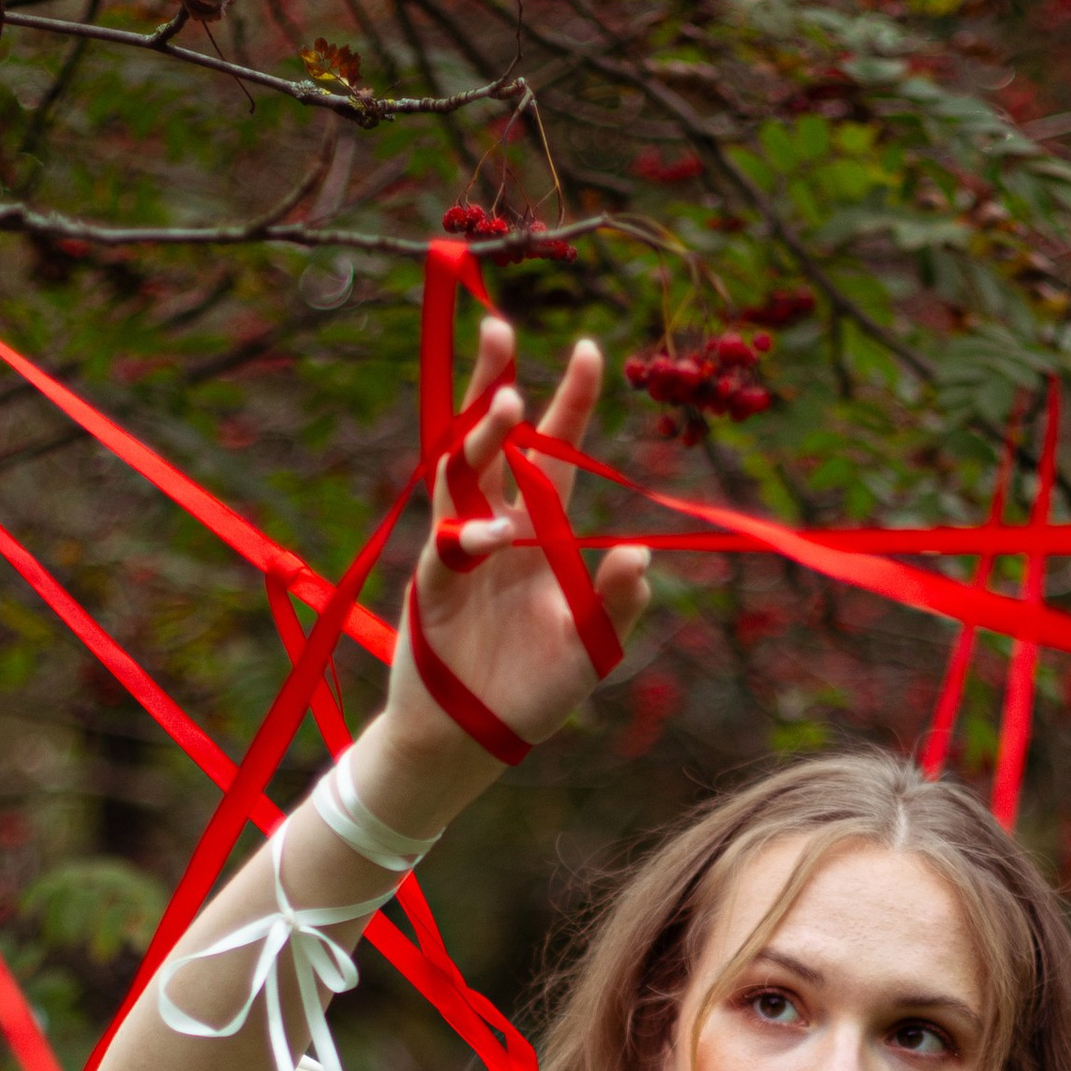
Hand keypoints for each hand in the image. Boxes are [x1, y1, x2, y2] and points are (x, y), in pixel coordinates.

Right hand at [382, 314, 650, 776]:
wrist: (473, 742)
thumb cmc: (532, 692)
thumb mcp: (592, 649)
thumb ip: (617, 604)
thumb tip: (638, 553)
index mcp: (539, 533)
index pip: (554, 453)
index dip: (570, 402)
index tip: (589, 347)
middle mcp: (496, 529)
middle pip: (493, 441)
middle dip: (496, 383)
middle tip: (502, 328)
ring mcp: (459, 553)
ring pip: (462, 476)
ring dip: (481, 438)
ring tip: (507, 402)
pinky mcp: (432, 588)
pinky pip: (446, 550)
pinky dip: (466, 540)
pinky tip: (490, 537)